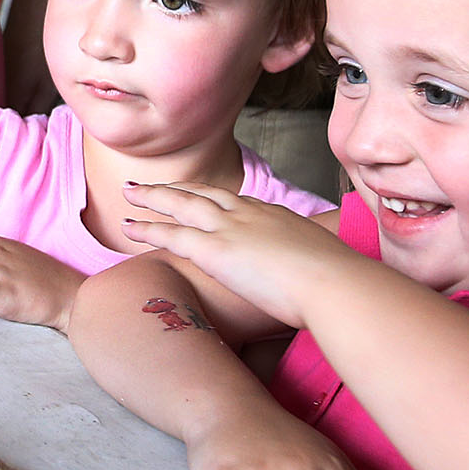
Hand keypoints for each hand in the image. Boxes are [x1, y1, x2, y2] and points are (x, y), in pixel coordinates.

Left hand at [120, 182, 350, 329]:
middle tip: (152, 184)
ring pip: (181, 204)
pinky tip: (129, 227)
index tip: (197, 196)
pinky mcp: (215, 249)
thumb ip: (313, 267)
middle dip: (176, 187)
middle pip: (203, 193)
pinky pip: (172, 234)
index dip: (211, 198)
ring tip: (131, 193)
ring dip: (153, 196)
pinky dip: (148, 228)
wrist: (335, 284)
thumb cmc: (339, 284)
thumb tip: (324, 282)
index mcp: (275, 216)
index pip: (236, 202)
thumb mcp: (326, 266)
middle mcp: (249, 214)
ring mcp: (230, 228)